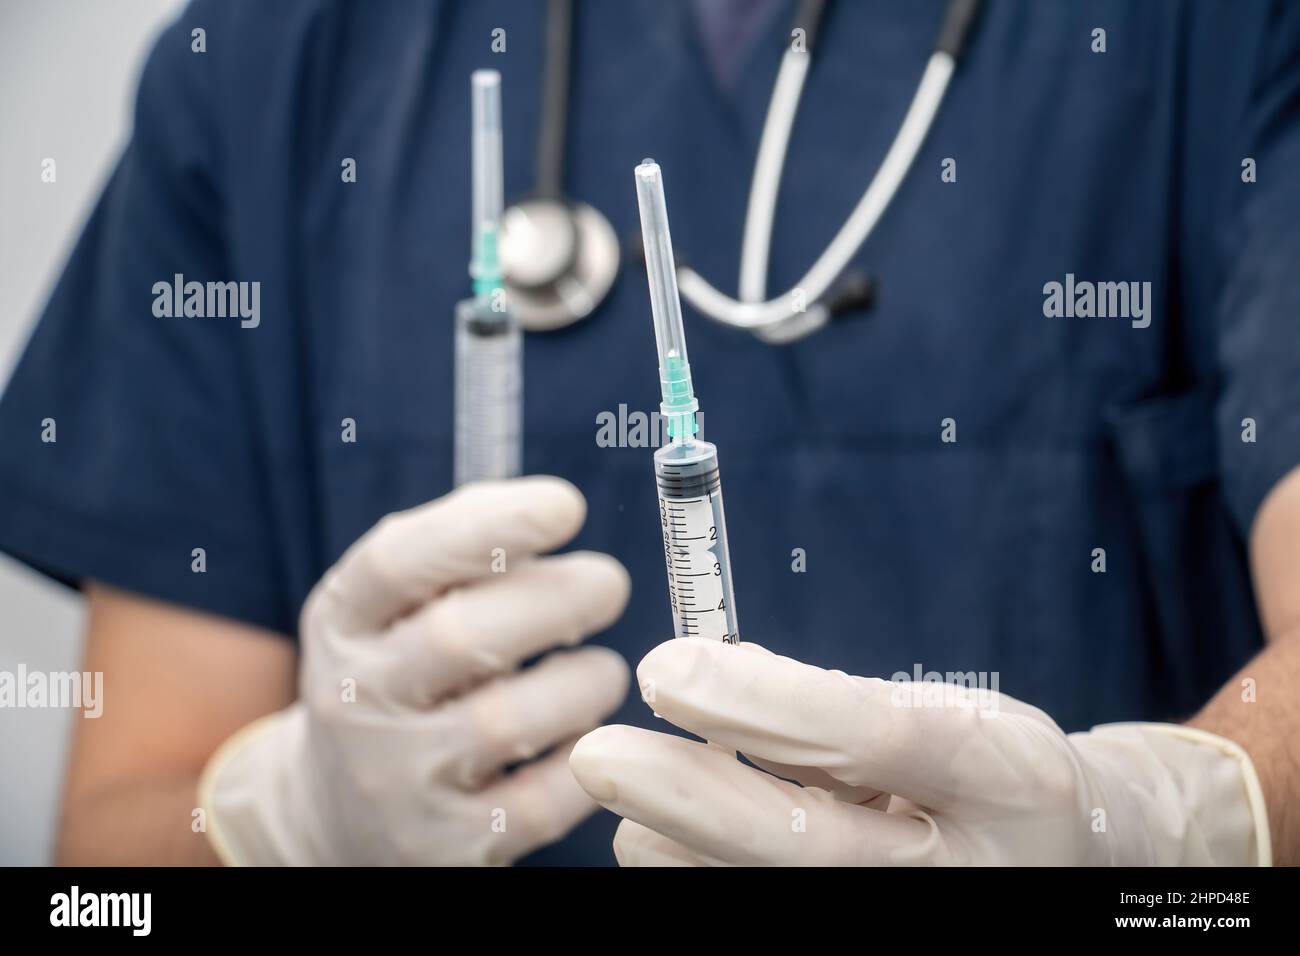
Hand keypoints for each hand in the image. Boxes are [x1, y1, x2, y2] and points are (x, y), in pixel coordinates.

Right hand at [199, 477, 630, 864]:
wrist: (334, 814)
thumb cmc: (397, 676)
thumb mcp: (390, 609)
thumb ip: (457, 548)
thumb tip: (555, 507)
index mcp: (342, 621)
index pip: (398, 563)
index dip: (488, 526)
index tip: (565, 505)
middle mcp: (354, 699)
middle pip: (462, 637)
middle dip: (557, 598)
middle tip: (608, 583)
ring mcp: (396, 781)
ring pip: (510, 722)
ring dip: (584, 681)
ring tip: (601, 669)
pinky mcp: (444, 844)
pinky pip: (542, 800)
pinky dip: (587, 757)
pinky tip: (591, 733)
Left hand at [570, 640, 1269, 865]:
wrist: (1065, 859)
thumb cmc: (991, 775)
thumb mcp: (945, 713)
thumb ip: (833, 704)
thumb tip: (703, 677)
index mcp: (1001, 777)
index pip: (876, 738)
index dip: (764, 703)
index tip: (667, 667)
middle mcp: (960, 869)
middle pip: (808, 847)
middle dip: (688, 799)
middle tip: (600, 754)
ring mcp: (911, 916)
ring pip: (768, 890)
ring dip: (674, 843)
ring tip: (630, 789)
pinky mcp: (865, 931)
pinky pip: (757, 905)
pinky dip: (695, 866)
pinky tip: (666, 832)